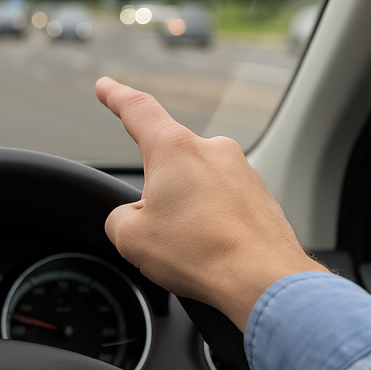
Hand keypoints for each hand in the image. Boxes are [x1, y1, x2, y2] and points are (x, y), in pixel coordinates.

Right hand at [95, 77, 325, 330]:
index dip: (116, 96)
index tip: (107, 87)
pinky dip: (211, 225)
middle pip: (167, 164)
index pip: (138, 110)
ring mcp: (241, 171)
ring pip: (195, 188)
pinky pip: (222, 205)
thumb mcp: (130, 238)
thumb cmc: (200, 255)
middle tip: (161, 235)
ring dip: (186, 214)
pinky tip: (213, 252)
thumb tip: (133, 218)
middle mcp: (212, 151)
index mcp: (174, 150)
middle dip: (157, 197)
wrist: (263, 282)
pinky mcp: (260, 195)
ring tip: (192, 250)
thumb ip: (119, 218)